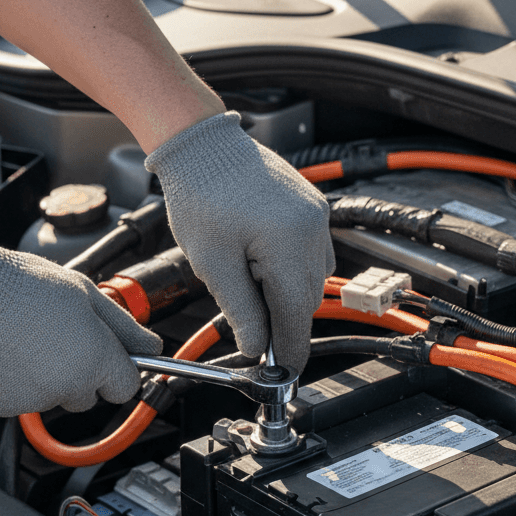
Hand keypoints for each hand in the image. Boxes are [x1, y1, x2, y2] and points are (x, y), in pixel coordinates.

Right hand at [0, 228, 161, 416]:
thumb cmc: (20, 285)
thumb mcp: (84, 294)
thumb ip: (125, 328)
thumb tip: (154, 348)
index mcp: (95, 360)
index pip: (126, 387)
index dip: (118, 369)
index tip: (106, 355)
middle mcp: (67, 388)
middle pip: (89, 396)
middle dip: (81, 374)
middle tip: (57, 336)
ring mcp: (33, 401)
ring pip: (52, 398)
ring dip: (46, 377)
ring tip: (24, 338)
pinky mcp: (1, 407)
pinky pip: (19, 401)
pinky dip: (15, 384)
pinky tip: (3, 351)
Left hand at [145, 111, 333, 371]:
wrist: (201, 144)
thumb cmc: (200, 195)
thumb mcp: (213, 264)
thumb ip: (240, 310)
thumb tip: (255, 347)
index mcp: (288, 244)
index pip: (295, 314)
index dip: (289, 349)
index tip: (285, 372)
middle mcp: (312, 229)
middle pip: (307, 299)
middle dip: (285, 323)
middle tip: (260, 341)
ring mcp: (315, 216)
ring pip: (312, 278)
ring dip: (288, 296)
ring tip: (252, 292)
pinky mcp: (311, 208)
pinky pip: (312, 254)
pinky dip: (292, 272)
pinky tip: (263, 268)